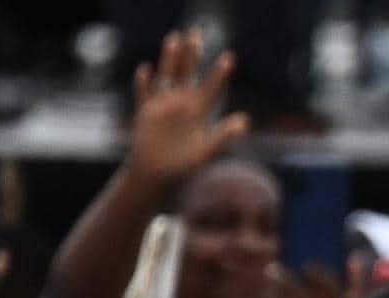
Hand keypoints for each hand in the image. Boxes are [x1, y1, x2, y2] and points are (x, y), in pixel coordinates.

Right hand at [124, 30, 249, 193]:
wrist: (160, 175)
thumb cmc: (186, 166)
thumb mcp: (208, 152)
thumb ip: (224, 136)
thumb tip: (244, 121)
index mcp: (199, 112)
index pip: (212, 89)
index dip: (220, 74)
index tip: (230, 58)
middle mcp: (182, 103)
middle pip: (187, 73)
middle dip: (192, 54)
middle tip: (197, 32)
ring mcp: (163, 105)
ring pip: (167, 76)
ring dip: (170, 59)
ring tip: (174, 39)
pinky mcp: (145, 111)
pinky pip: (144, 93)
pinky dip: (144, 83)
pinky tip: (146, 70)